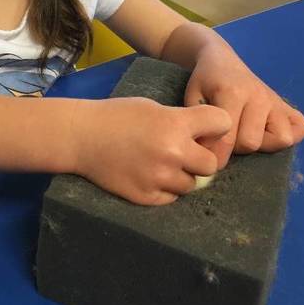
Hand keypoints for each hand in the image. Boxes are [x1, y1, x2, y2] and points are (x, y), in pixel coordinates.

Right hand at [71, 97, 230, 205]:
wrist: (81, 136)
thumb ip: (180, 121)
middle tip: (184, 152)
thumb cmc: (117, 115)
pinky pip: (171, 197)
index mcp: (175, 124)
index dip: (216, 126)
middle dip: (200, 157)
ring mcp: (159, 177)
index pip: (222, 123)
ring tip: (160, 163)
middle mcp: (172, 152)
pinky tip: (148, 174)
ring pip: (191, 184)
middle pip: (212, 164)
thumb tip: (206, 138)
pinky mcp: (147, 197)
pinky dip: (164, 188)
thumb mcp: (153, 107)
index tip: (206, 129)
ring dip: (181, 175)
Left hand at [184, 49, 303, 168]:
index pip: (227, 138)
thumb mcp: (192, 98)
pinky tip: (268, 131)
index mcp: (232, 93)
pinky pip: (300, 128)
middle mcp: (258, 96)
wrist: (221, 60)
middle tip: (225, 139)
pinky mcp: (286, 104)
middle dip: (235, 149)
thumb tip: (206, 154)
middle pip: (252, 142)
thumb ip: (199, 125)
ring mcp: (275, 100)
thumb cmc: (205, 82)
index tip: (207, 158)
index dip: (215, 155)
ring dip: (262, 145)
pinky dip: (290, 135)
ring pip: (282, 139)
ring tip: (246, 135)